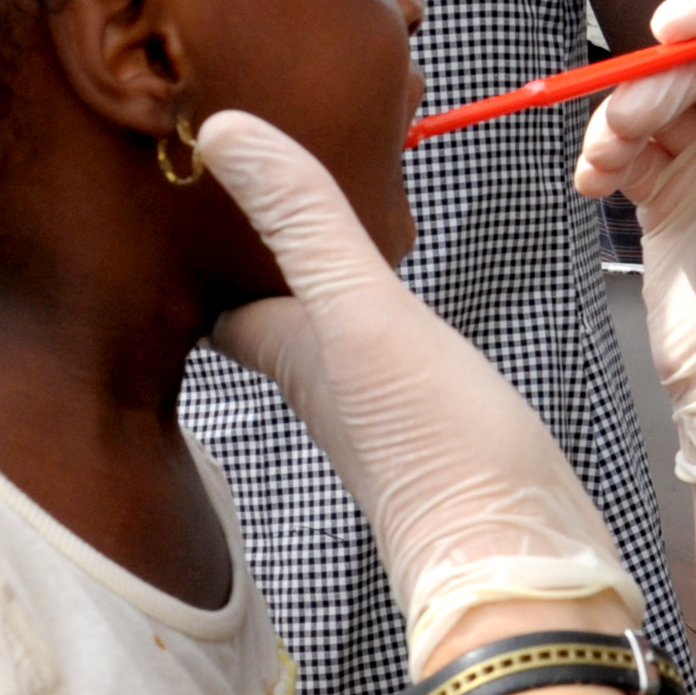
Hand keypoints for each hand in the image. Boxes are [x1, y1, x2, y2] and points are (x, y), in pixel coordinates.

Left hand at [200, 111, 641, 673]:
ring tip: (308, 221)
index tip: (176, 190)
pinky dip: (377, 311)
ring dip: (313, 282)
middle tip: (237, 188)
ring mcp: (382, 404)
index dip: (192, 248)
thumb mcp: (361, 314)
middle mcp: (328, 380)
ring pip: (329, 328)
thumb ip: (303, 223)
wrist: (520, 562)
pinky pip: (389, 348)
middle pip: (270, 310)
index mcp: (292, 352)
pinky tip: (395, 296)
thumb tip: (221, 132)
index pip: (219, 298)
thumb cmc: (435, 451)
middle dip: (249, 256)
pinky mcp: (437, 418)